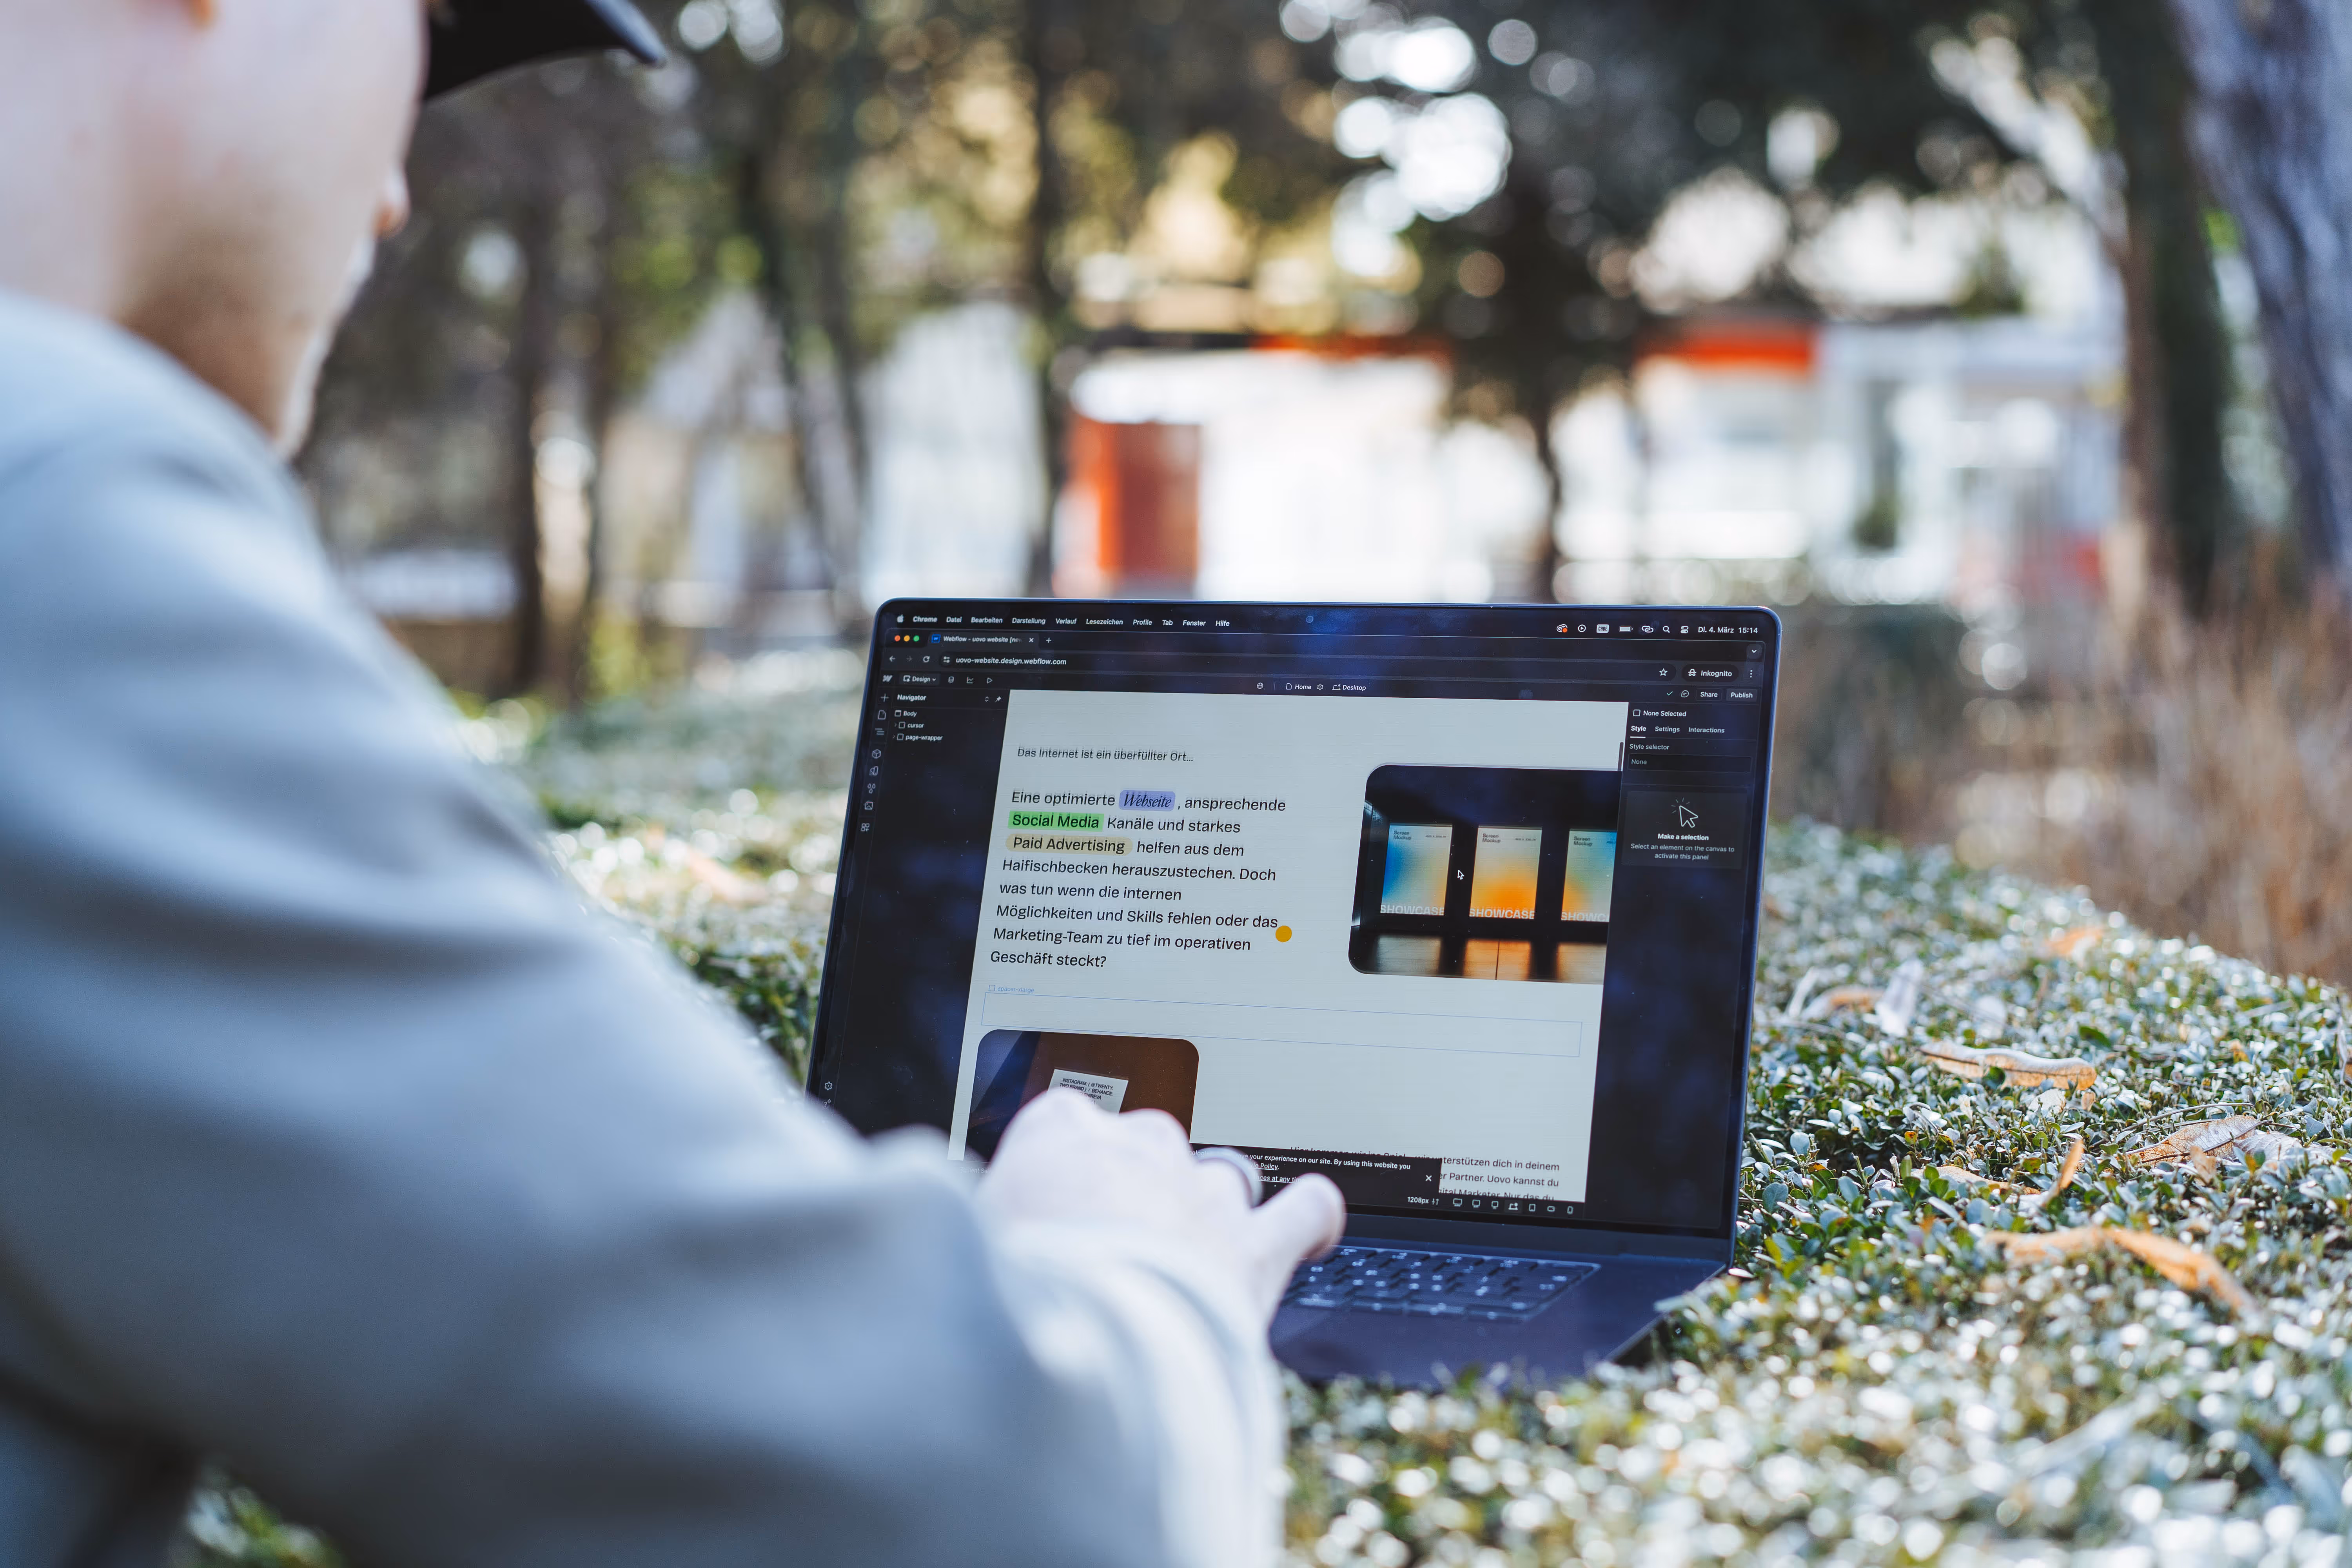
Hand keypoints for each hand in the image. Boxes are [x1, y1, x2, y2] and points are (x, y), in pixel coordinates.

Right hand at [978, 1089, 1346, 1324]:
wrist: (1083, 1354)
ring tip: (1192, 1254)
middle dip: (1136, 1189)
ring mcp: (1203, 1195)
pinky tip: (1311, 1229)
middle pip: (1146, 1144)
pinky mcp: (1256, 1247)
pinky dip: (1311, 1217)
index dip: (1062, 1164)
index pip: (1064, 1121)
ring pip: (1221, 1176)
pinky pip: (1305, 1210)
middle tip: (1114, 1246)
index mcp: (1058, 1137)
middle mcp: (1137, 1150)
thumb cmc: (1009, 1304)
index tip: (1053, 1198)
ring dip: (1209, 1209)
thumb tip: (954, 1243)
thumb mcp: (967, 1252)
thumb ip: (982, 1230)